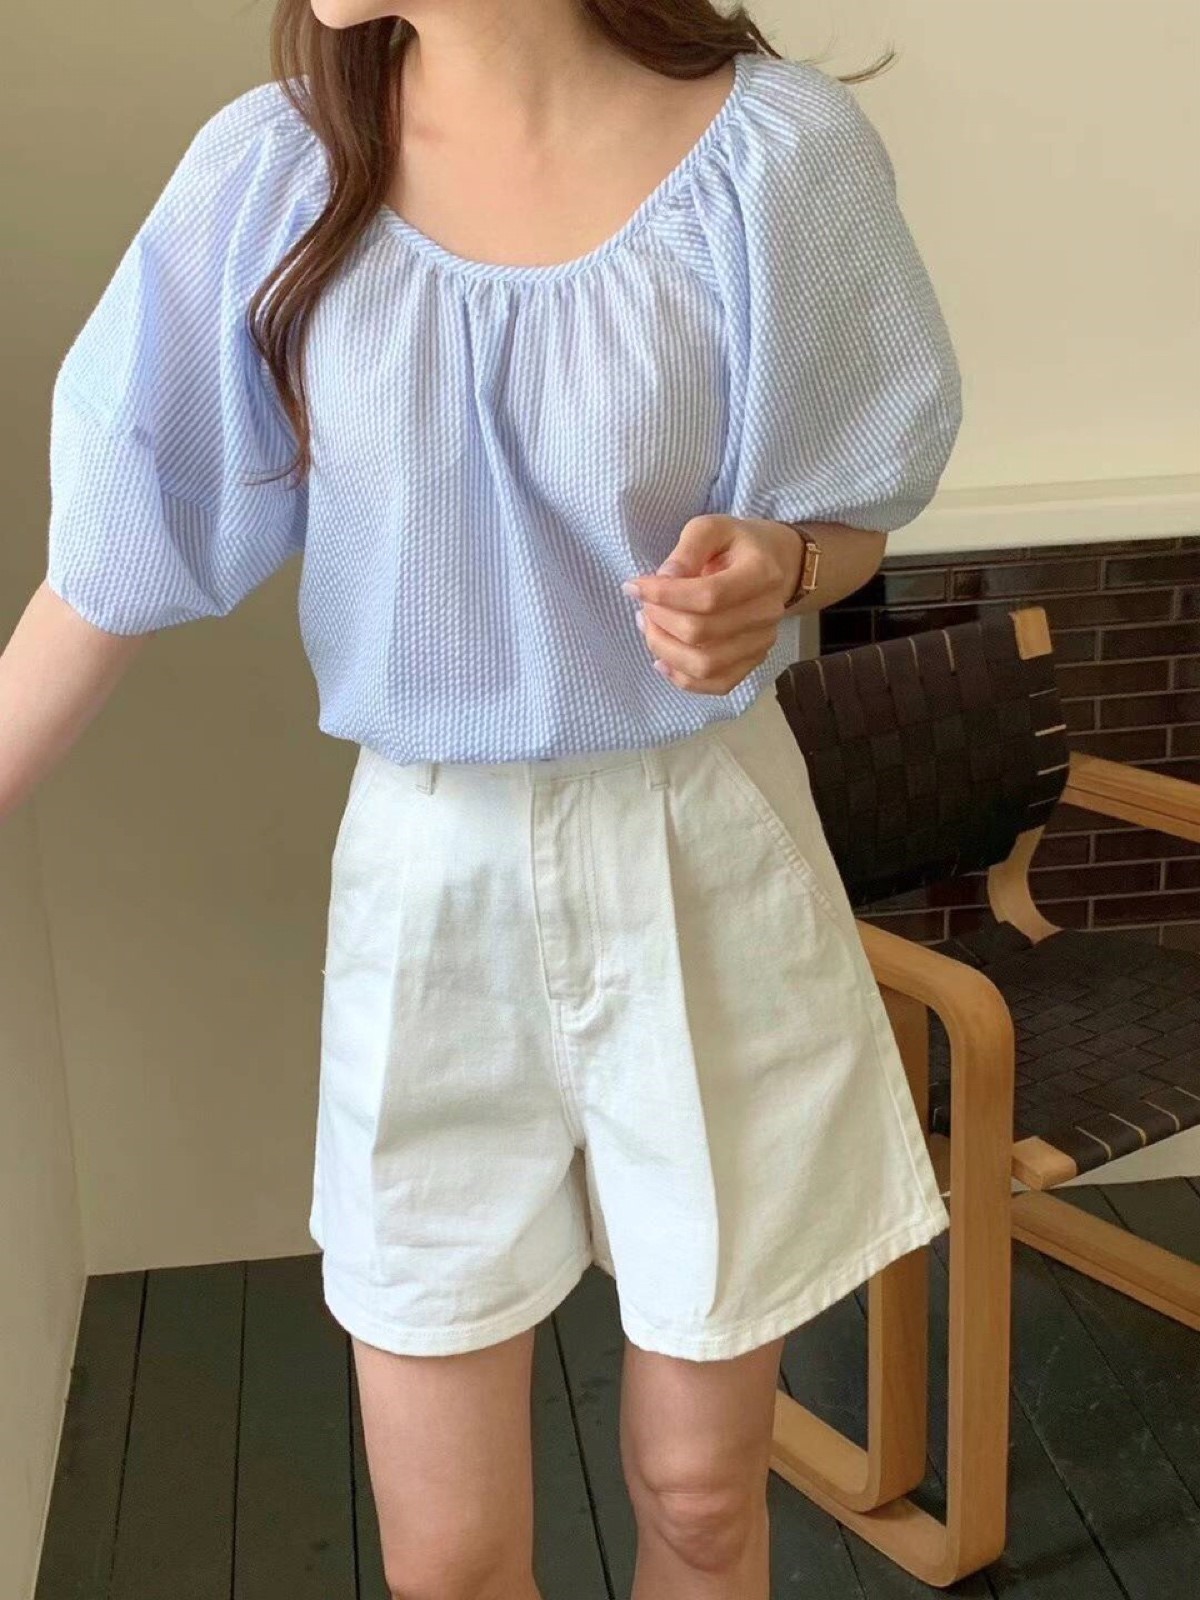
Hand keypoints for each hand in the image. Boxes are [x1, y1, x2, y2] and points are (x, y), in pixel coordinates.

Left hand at [621, 514, 804, 694]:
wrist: (775, 564)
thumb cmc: (736, 545)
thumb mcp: (711, 529)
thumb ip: (687, 549)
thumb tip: (664, 579)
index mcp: (761, 574)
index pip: (708, 596)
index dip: (664, 595)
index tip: (633, 586)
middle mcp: (767, 613)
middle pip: (701, 633)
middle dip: (660, 621)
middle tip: (644, 606)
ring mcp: (762, 641)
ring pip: (705, 665)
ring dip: (665, 649)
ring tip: (649, 627)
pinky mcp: (754, 661)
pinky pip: (718, 684)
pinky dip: (683, 679)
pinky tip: (662, 660)